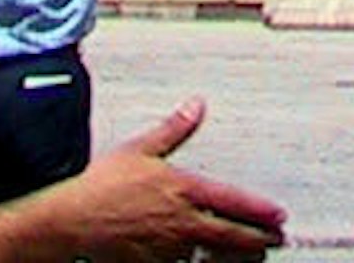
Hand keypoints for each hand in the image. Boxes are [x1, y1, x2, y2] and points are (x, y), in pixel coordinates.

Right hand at [24, 104, 289, 262]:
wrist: (75, 219)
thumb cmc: (105, 184)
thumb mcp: (141, 148)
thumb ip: (174, 129)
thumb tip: (197, 105)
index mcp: (183, 189)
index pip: (232, 202)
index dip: (259, 211)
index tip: (279, 216)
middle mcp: (182, 221)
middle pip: (229, 235)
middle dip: (257, 239)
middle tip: (276, 240)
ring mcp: (169, 248)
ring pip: (211, 255)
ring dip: (234, 256)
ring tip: (253, 255)